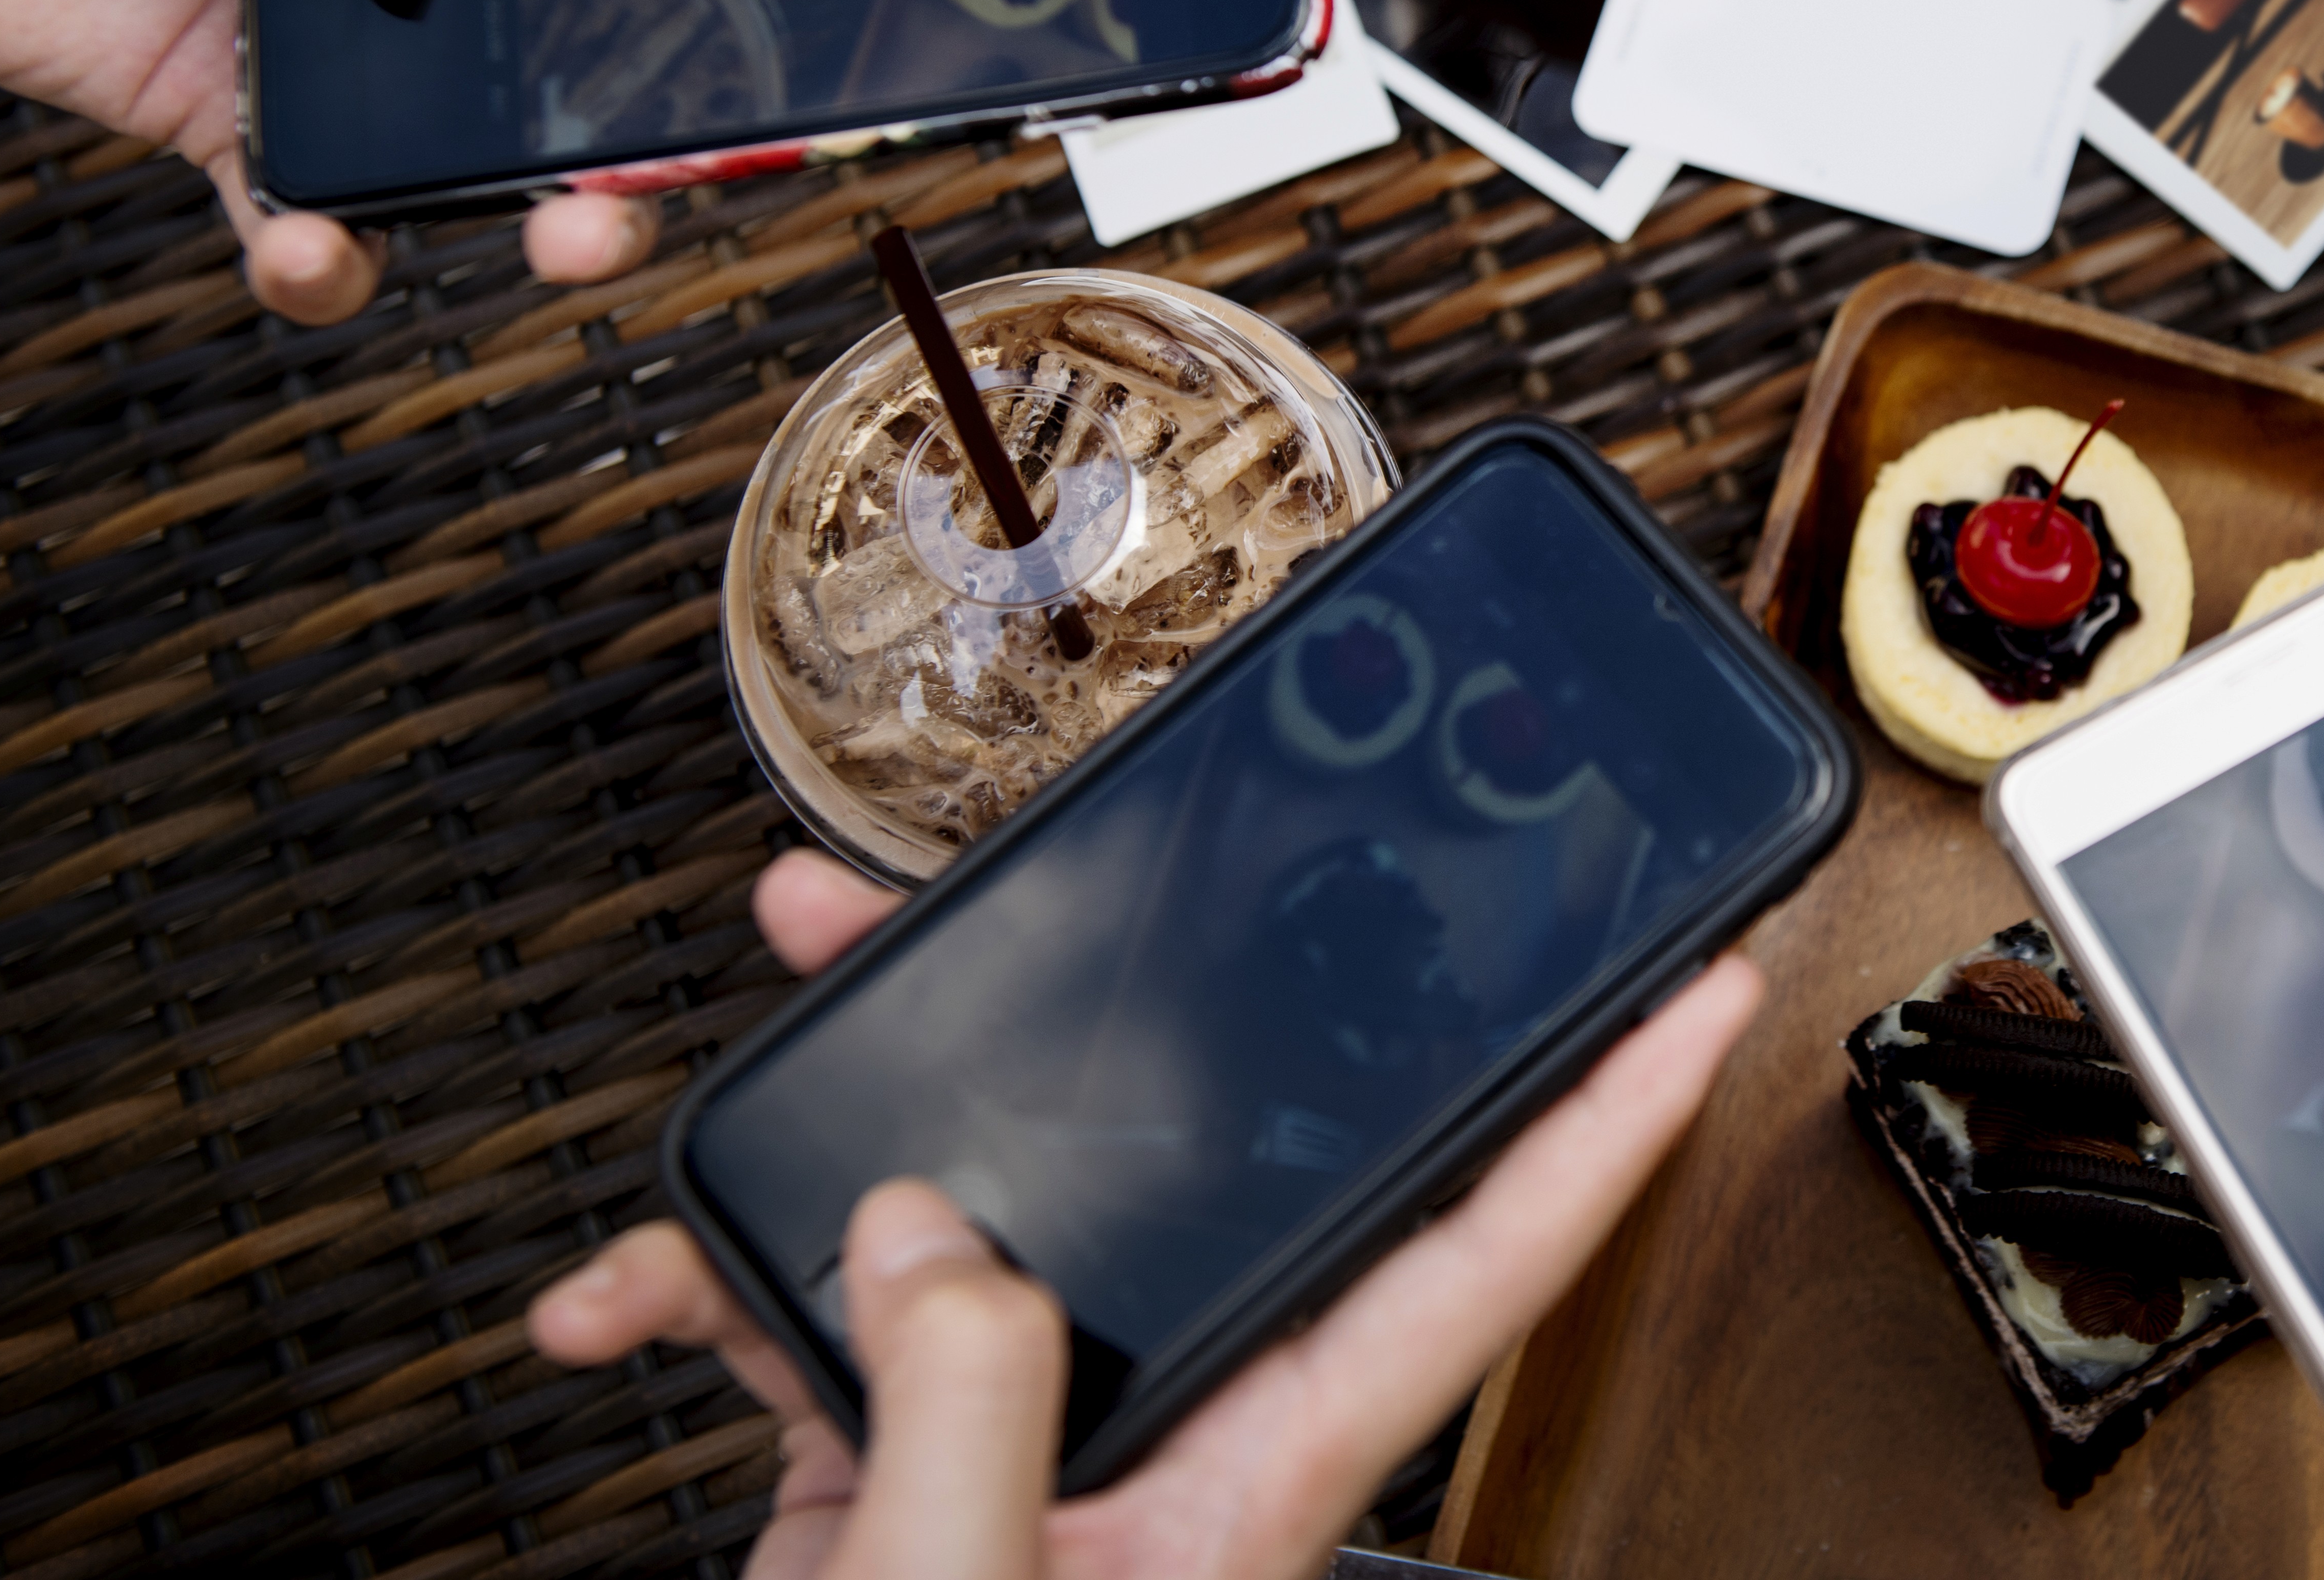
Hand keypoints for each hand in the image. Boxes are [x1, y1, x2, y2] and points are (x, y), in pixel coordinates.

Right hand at [532, 848, 1765, 1579]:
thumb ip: (960, 1400)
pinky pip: (823, 1322)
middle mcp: (1160, 1433)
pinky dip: (705, 1294)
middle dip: (1137, 996)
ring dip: (870, 1100)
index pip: (1480, 1260)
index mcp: (1249, 1471)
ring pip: (989, 1203)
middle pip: (1202, 1165)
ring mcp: (1027, 1438)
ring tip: (810, 967)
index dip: (1608, 1123)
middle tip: (1099, 853)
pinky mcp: (896, 1458)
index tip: (1705, 988)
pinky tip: (618, 1302)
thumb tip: (932, 1225)